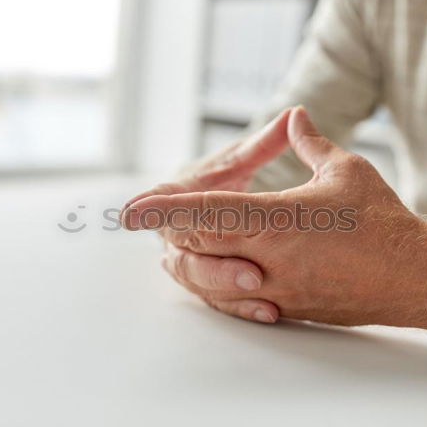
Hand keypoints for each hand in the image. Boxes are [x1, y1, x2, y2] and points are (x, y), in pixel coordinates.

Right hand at [120, 109, 295, 322]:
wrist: (222, 211)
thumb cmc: (225, 180)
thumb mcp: (240, 160)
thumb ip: (263, 143)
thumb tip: (294, 114)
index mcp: (177, 199)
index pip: (159, 204)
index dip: (147, 208)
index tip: (132, 214)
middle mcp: (177, 236)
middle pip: (183, 256)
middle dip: (212, 266)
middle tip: (250, 271)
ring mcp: (193, 263)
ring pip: (200, 283)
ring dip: (227, 289)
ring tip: (262, 291)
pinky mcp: (211, 285)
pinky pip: (221, 301)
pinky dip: (242, 306)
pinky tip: (269, 311)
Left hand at [122, 107, 426, 336]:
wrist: (415, 276)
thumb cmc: (383, 220)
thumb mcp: (346, 170)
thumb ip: (309, 144)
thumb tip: (295, 117)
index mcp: (277, 219)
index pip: (205, 211)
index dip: (163, 208)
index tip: (130, 210)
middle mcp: (268, 258)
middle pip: (198, 247)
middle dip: (169, 232)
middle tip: (149, 220)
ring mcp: (275, 289)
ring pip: (211, 282)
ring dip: (187, 263)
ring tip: (172, 249)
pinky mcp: (287, 309)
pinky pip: (237, 303)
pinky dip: (215, 289)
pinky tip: (210, 280)